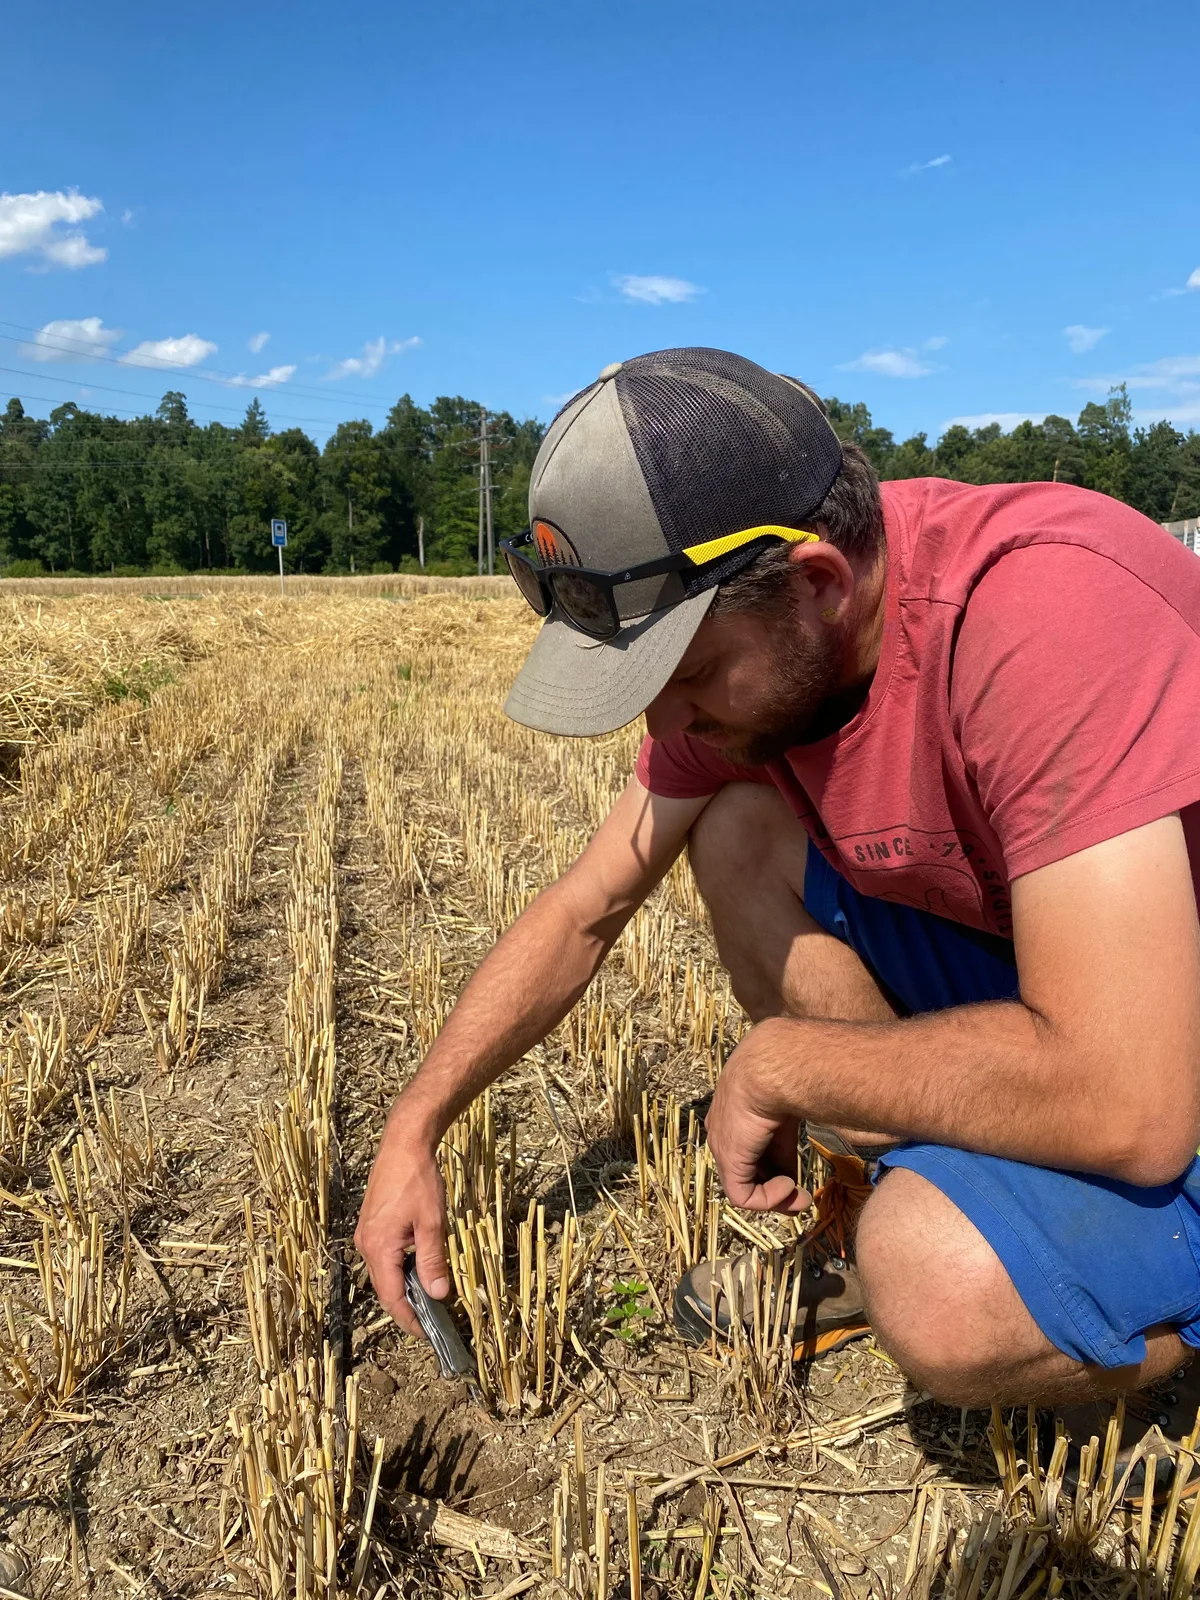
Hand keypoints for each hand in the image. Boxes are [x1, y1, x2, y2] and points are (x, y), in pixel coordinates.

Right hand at [354, 1102, 449, 1337]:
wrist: (403, 1143)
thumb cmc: (418, 1180)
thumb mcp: (431, 1222)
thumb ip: (432, 1260)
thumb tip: (438, 1295)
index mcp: (379, 1248)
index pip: (392, 1298)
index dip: (410, 1319)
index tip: (428, 1334)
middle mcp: (366, 1245)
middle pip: (385, 1288)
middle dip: (407, 1306)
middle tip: (432, 1320)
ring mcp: (366, 1234)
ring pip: (385, 1272)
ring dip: (405, 1286)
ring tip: (429, 1296)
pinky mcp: (370, 1224)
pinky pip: (384, 1256)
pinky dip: (400, 1268)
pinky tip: (419, 1266)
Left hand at [705, 1022, 810, 1213]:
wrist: (774, 1067)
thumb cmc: (784, 1079)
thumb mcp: (784, 1116)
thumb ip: (785, 1144)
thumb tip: (797, 1169)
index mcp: (732, 1117)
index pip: (750, 1152)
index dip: (774, 1171)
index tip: (796, 1180)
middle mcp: (722, 1133)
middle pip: (747, 1172)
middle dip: (775, 1190)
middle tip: (802, 1198)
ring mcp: (721, 1147)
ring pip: (744, 1188)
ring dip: (776, 1197)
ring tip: (800, 1196)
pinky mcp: (729, 1160)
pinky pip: (744, 1196)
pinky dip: (769, 1199)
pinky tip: (789, 1185)